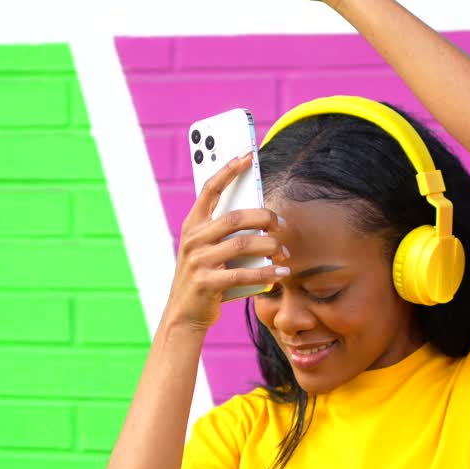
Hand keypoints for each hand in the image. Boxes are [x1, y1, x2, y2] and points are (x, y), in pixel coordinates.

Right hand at [164, 151, 289, 331]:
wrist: (184, 315)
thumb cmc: (204, 277)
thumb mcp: (208, 249)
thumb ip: (225, 231)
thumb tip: (262, 214)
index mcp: (193, 225)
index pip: (211, 188)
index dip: (230, 169)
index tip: (248, 153)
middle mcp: (193, 239)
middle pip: (236, 217)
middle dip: (265, 217)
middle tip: (283, 224)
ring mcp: (198, 261)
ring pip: (243, 243)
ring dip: (270, 245)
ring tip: (285, 252)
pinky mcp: (207, 283)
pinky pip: (244, 273)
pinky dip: (267, 272)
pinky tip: (282, 273)